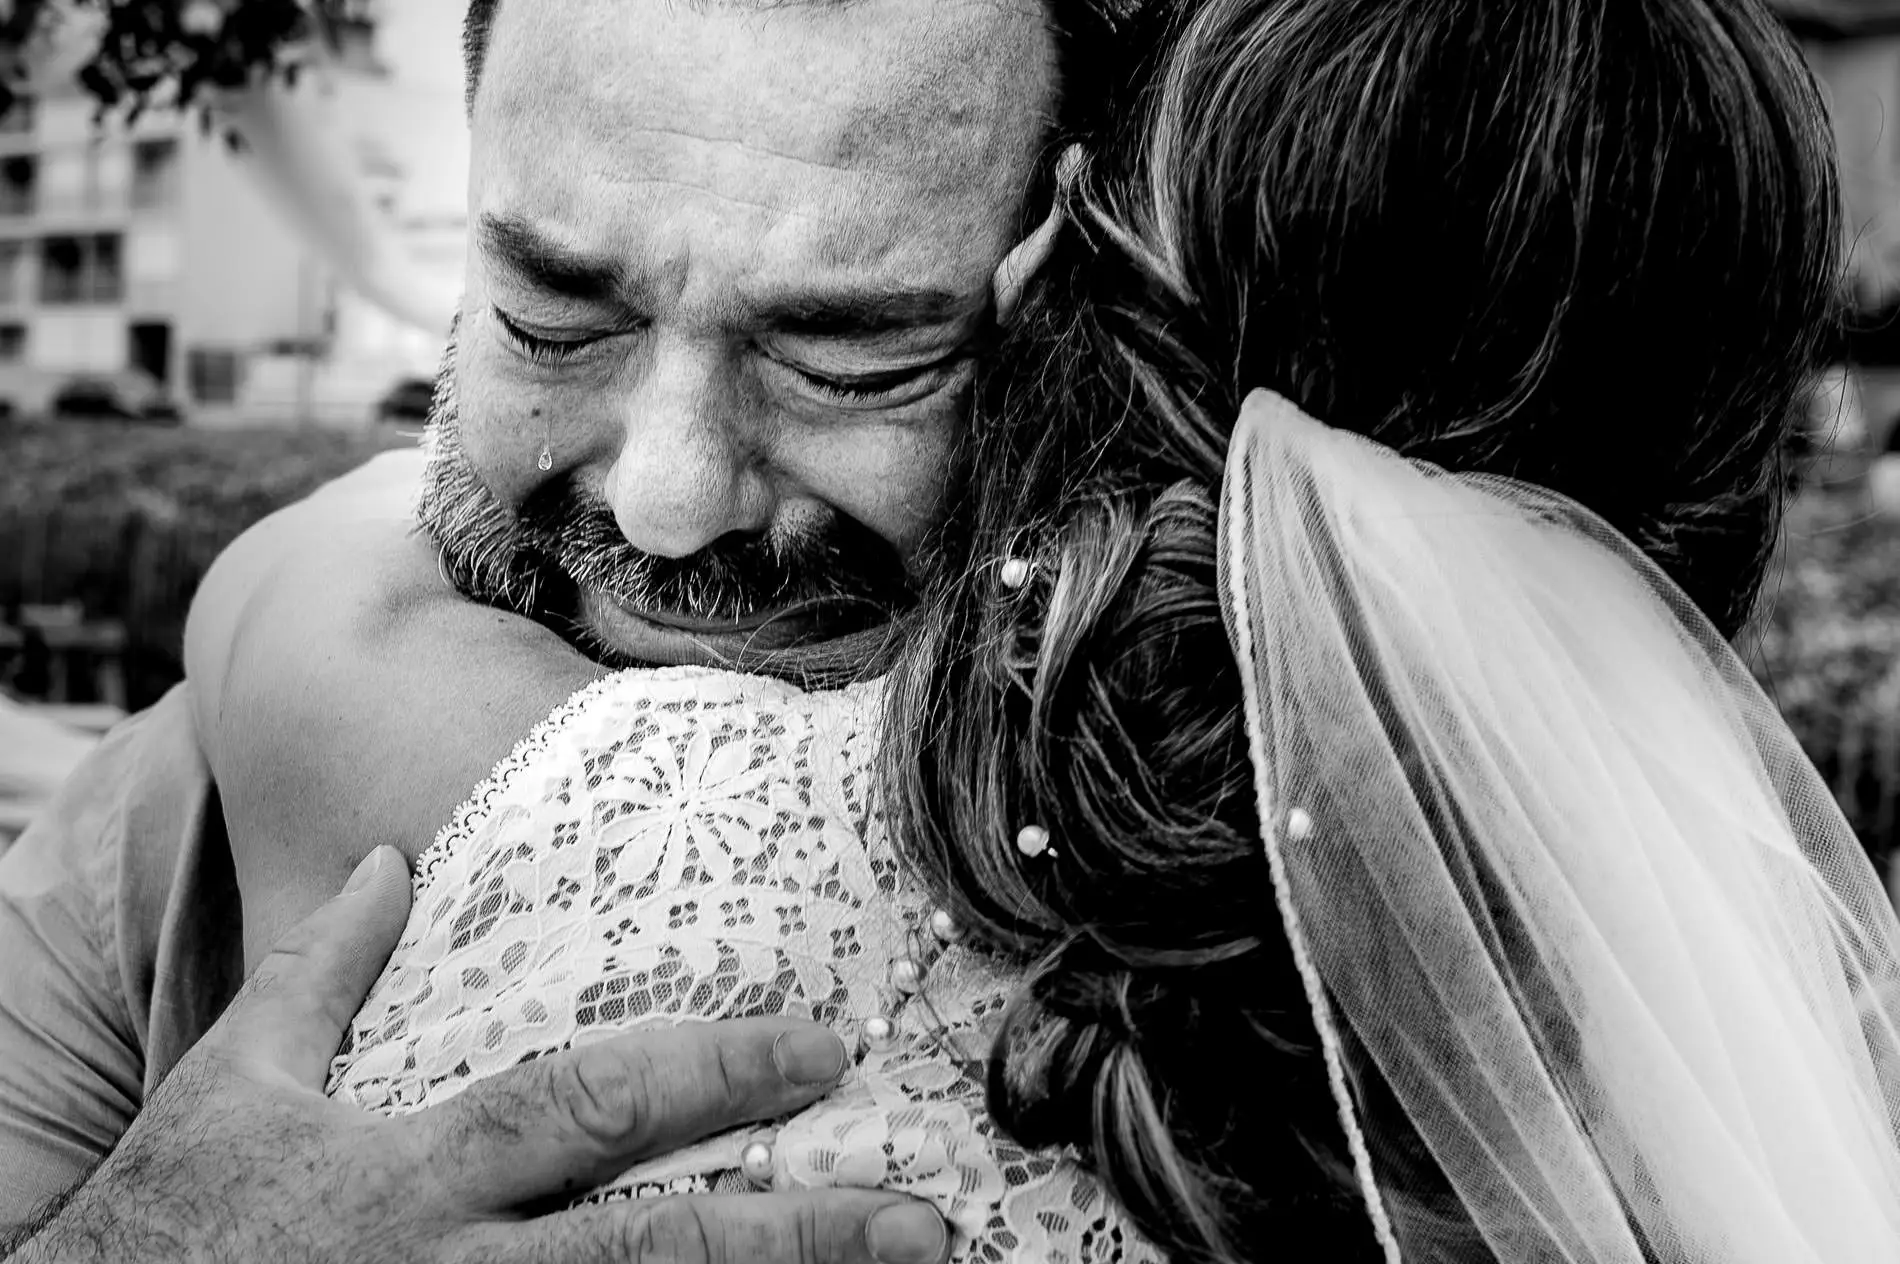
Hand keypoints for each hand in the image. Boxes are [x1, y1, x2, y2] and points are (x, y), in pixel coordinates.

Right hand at [10, 847, 948, 1263]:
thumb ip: (321, 971)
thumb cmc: (167, 1221)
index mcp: (417, 1170)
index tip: (823, 1049)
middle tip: (919, 1219)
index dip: (712, 1074)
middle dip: (793, 1235)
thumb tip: (385, 861)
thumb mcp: (233, 1080)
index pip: (588, 1104)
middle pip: (652, 1251)